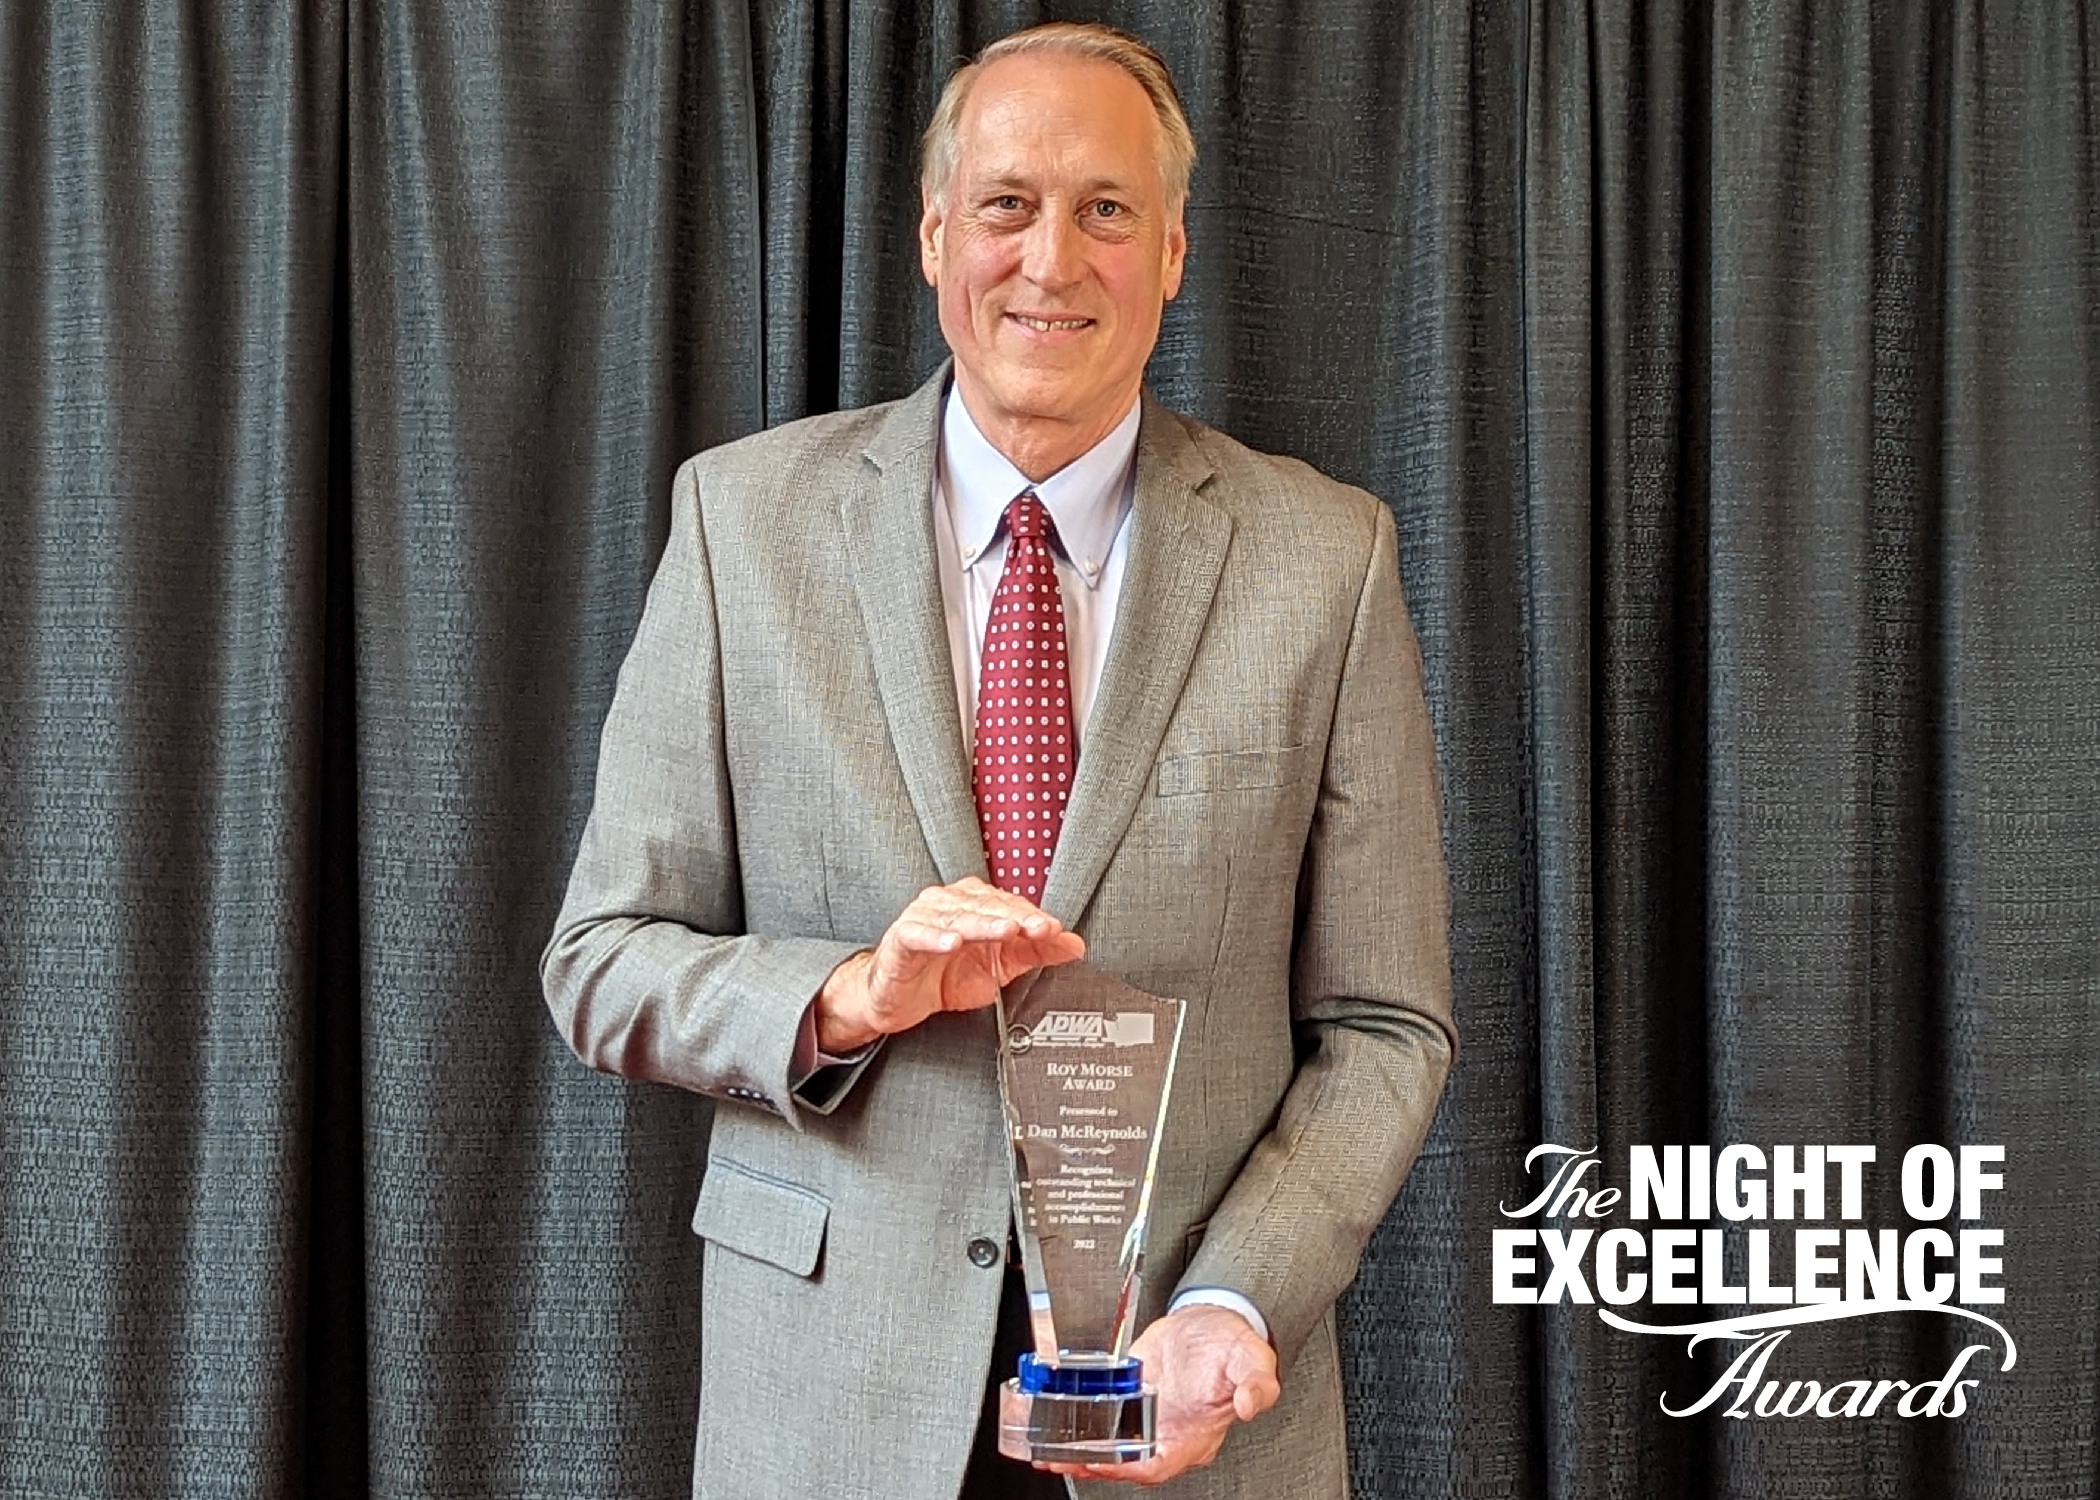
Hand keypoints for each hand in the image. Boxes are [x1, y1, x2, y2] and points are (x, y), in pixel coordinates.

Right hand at [813, 877, 1084, 1051]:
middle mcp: (950, 903)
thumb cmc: (945, 975)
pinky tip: (953, 942)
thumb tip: (1073, 945)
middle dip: (1015, 918)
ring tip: (1005, 930)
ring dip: (982, 923)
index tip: (1054, 930)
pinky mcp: (900, 939)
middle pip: (986, 906)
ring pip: (957, 916)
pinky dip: (935, 937)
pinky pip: (917, 934)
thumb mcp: (999, 967)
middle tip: (1039, 929)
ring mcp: (923, 918)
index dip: (1033, 917)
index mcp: (975, 904)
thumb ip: (1035, 953)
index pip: (1009, 905)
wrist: (899, 999)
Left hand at [1048, 1304, 1280, 1485]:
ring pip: (1108, 1446)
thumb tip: (1250, 1405)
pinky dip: (1076, 1424)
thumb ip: (1255, 1384)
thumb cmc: (1233, 1343)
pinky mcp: (1128, 1396)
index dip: (1126, 1468)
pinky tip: (1053, 1419)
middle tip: (1056, 1458)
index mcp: (1195, 1436)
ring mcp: (1145, 1417)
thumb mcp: (1250, 1359)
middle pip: (1125, 1463)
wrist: (1215, 1316)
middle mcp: (1167, 1433)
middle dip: (1089, 1465)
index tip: (1098, 1460)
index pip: (1157, 1465)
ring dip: (1076, 1451)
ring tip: (1044, 1448)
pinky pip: (1100, 1419)